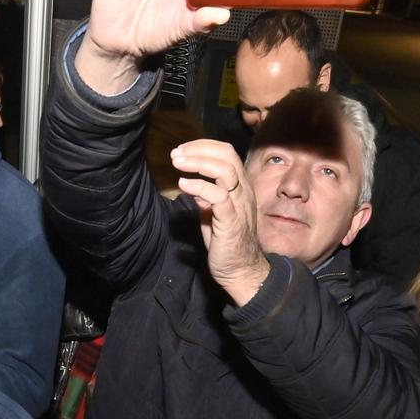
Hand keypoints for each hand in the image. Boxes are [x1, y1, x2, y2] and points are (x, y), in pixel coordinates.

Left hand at [171, 140, 268, 304]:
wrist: (240, 271)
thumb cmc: (228, 244)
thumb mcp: (213, 216)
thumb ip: (206, 199)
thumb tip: (193, 184)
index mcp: (240, 188)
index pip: (226, 154)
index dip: (204, 147)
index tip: (183, 151)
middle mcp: (243, 192)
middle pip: (227, 156)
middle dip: (199, 149)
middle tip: (176, 154)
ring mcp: (239, 206)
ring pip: (225, 171)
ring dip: (198, 162)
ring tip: (177, 163)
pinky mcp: (231, 221)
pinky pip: (218, 197)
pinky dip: (199, 187)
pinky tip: (183, 185)